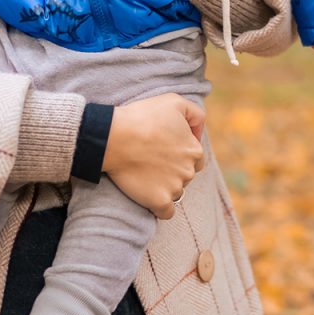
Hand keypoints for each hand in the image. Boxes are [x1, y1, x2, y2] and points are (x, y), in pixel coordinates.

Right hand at [101, 93, 205, 219]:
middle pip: (185, 175)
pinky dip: (160, 207)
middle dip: (173, 170)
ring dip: (165, 187)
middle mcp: (189, 171)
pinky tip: (150, 197)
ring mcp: (174, 188)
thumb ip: (195, 114)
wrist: (114, 137)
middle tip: (151, 160)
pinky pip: (166, 213)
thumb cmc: (142, 116)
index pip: (196, 158)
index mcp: (195, 150)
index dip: (180, 153)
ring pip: (175, 192)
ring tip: (145, 174)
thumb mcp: (175, 101)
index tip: (162, 149)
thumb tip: (198, 133)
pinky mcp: (158, 202)